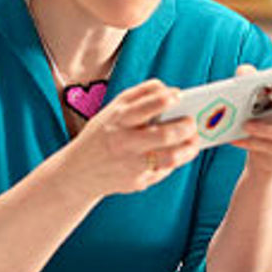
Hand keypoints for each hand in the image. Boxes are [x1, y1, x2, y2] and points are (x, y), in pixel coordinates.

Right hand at [58, 79, 199, 198]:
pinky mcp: (138, 182)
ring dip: (189, 148)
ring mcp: (132, 165)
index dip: (169, 98)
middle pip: (166, 135)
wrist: (78, 172)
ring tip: (193, 141)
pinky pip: (164, 170)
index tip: (179, 96)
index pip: (149, 105)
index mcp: (118, 120)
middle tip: (192, 122)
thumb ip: (139, 95)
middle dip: (186, 127)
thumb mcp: (112, 110)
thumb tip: (169, 89)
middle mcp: (125, 142)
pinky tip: (175, 154)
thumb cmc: (102, 135)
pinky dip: (173, 161)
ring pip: (171, 158)